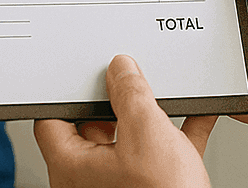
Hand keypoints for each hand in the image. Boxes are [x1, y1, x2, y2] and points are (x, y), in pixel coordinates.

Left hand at [33, 55, 216, 187]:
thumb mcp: (147, 133)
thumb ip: (131, 94)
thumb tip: (121, 70)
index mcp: (72, 166)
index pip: (52, 118)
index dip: (67, 90)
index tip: (85, 73)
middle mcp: (90, 180)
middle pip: (95, 124)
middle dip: (116, 98)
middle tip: (131, 77)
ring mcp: (122, 185)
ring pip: (131, 138)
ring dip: (151, 114)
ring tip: (165, 92)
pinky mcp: (154, 187)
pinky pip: (162, 151)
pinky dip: (178, 130)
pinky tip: (196, 113)